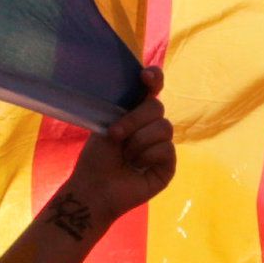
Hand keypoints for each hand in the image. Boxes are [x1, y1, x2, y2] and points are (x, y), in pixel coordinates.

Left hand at [57, 69, 174, 227]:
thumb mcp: (108, 125)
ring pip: (164, 127)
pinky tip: (137, 167)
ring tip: (125, 156)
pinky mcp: (168, 166)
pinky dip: (148, 155)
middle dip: (135, 120)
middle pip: (157, 107)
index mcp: (136, 114)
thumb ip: (126, 107)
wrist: (95, 187)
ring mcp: (162, 146)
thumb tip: (145, 88)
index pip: (153, 89)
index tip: (145, 76)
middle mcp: (151, 127)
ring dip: (139, 141)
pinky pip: (167, 149)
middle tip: (115, 135)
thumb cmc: (97, 158)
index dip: (154, 78)